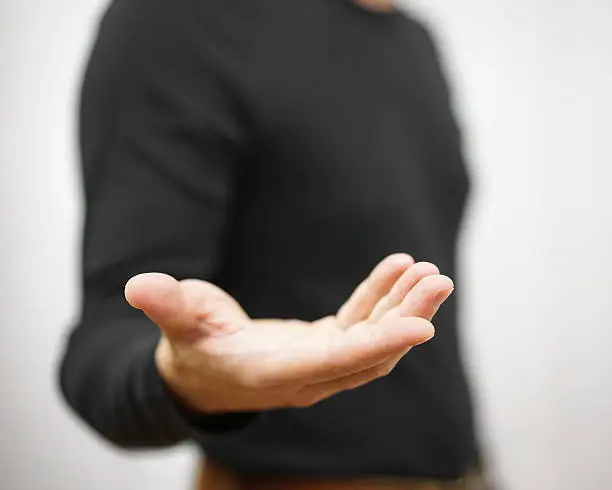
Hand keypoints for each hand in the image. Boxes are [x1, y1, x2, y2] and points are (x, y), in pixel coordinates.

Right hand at [124, 254, 452, 412]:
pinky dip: (382, 300)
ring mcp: (320, 364)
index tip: (423, 326)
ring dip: (404, 309)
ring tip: (432, 274)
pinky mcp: (324, 348)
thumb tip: (139, 287)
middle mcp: (307, 377)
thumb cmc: (188, 350)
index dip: (379, 344)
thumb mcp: (176, 325)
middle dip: (407, 318)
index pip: (336, 362)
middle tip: (439, 281)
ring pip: (374, 341)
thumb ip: (166, 307)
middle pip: (369, 353)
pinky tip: (398, 270)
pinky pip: (361, 325)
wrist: (201, 377)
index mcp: (274, 374)